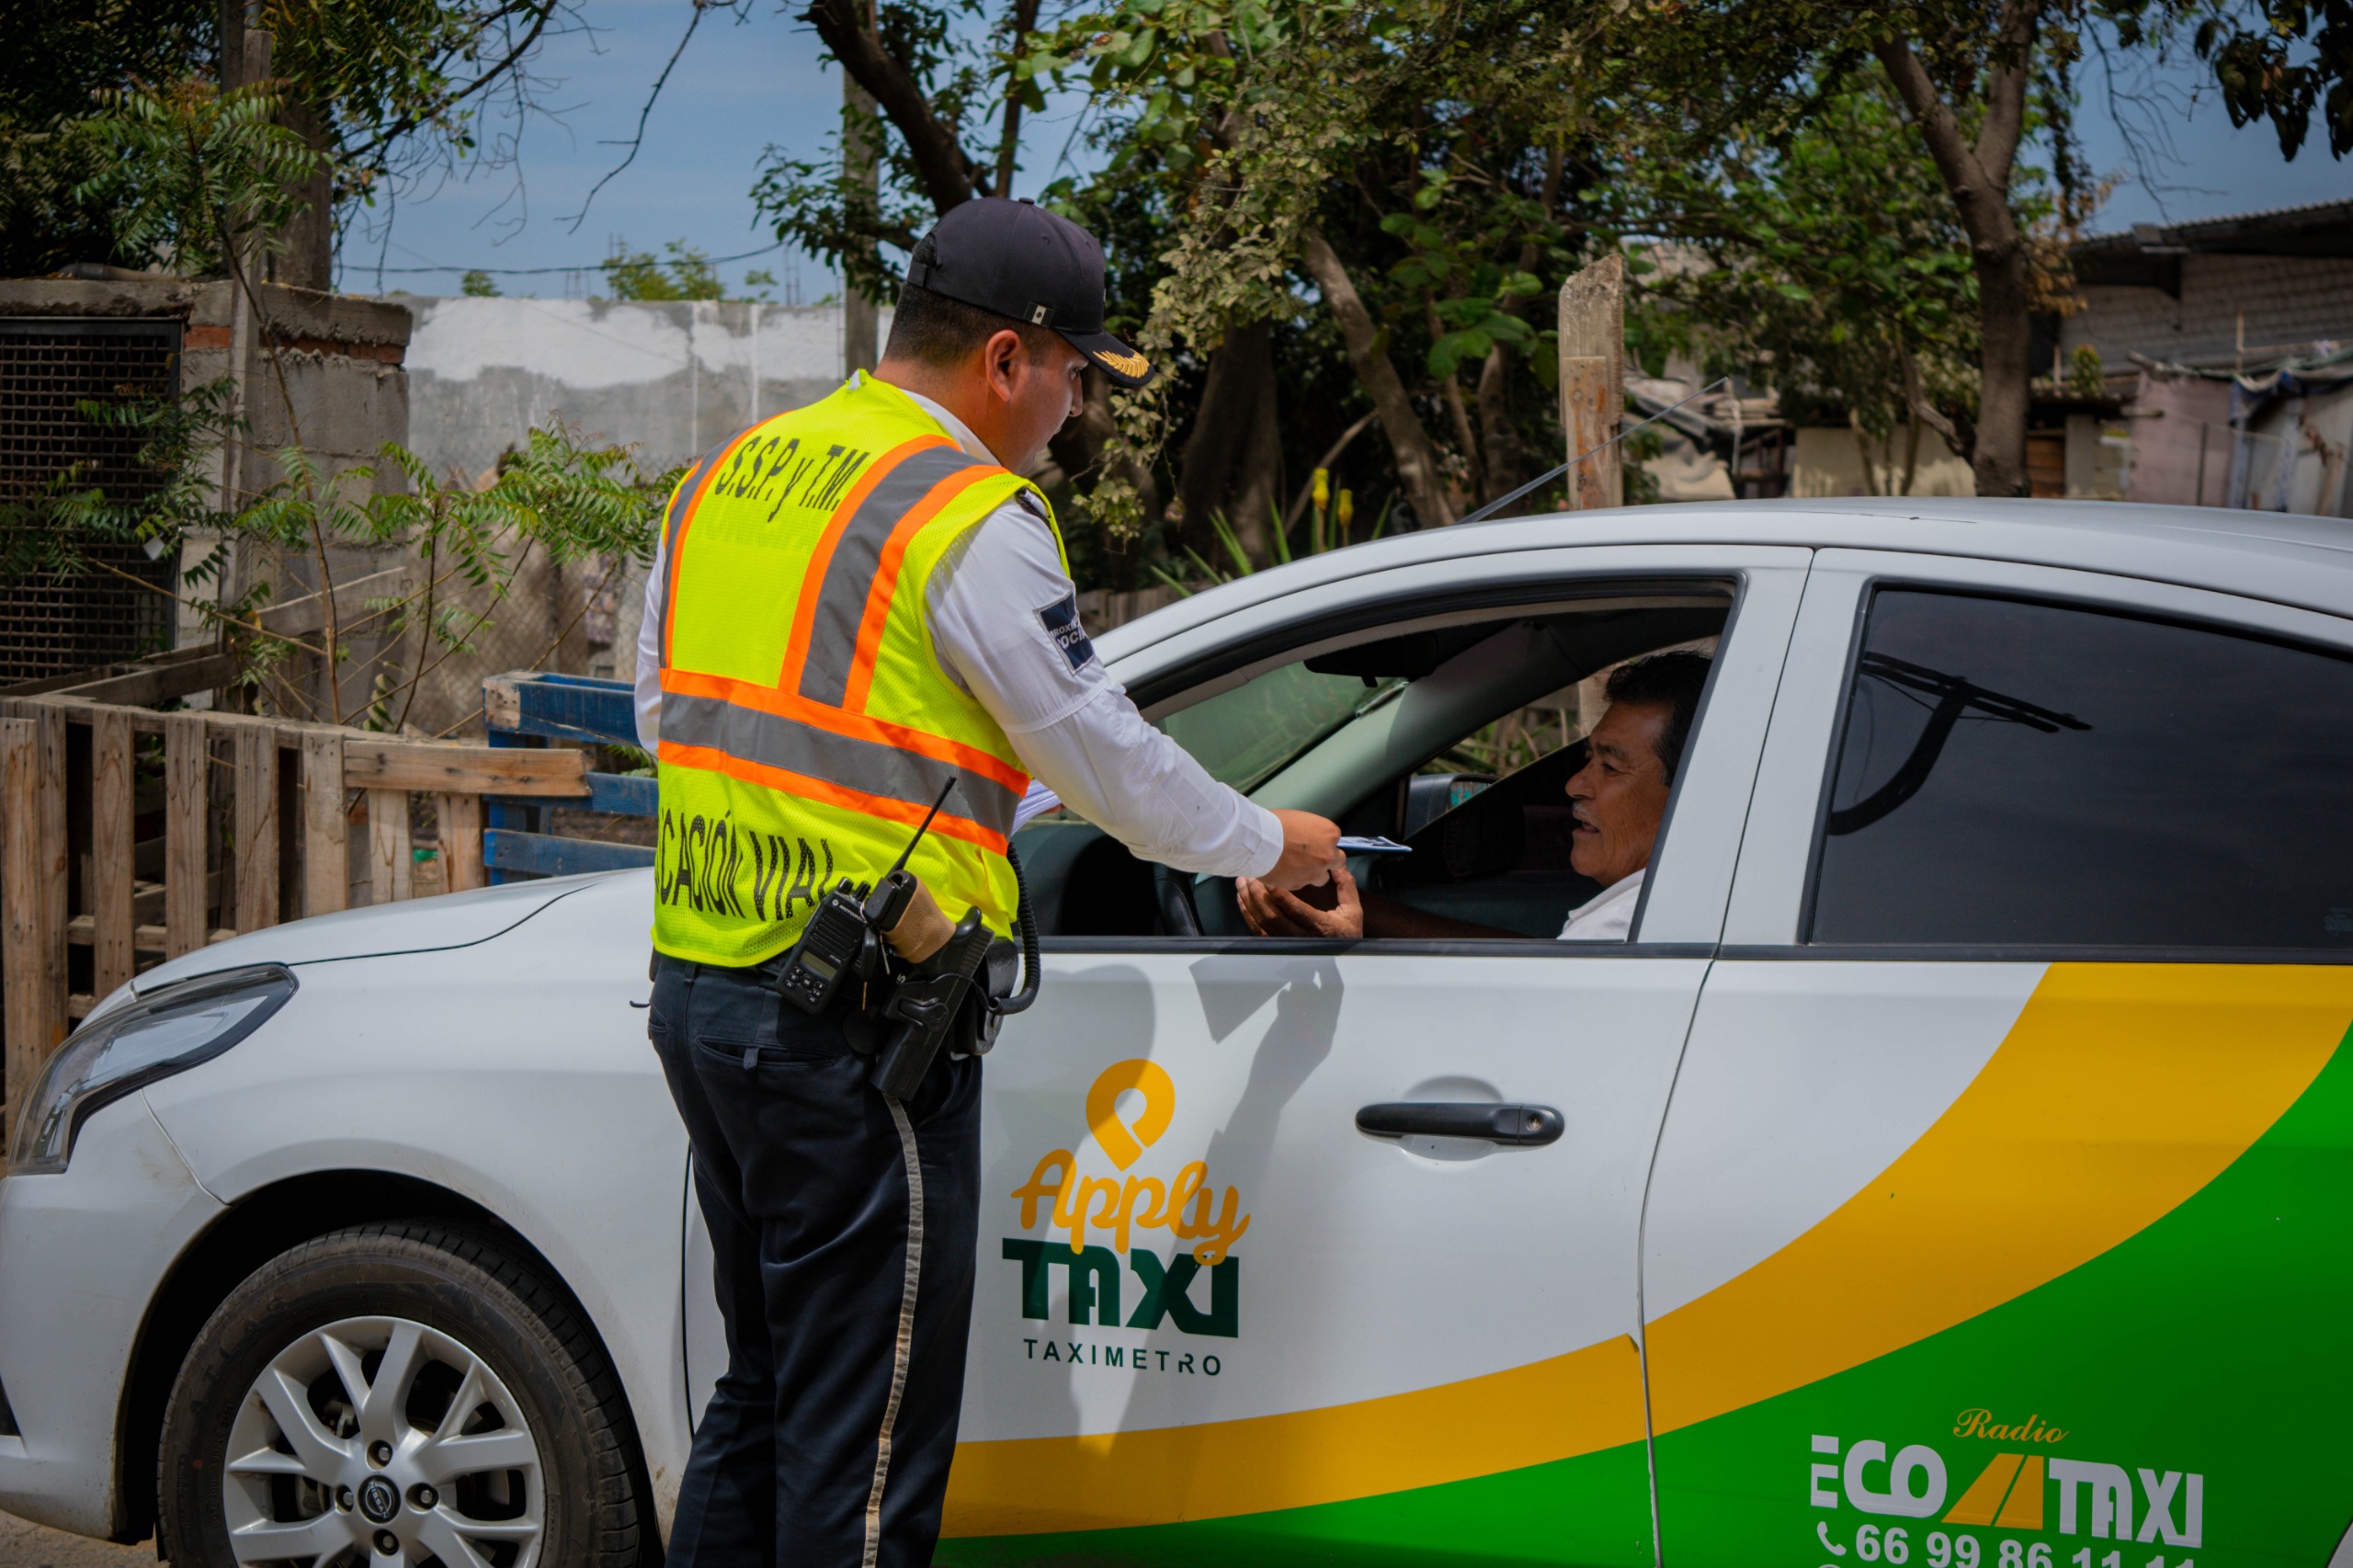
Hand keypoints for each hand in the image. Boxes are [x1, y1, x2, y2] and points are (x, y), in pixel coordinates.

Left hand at [1238, 866, 1363, 937]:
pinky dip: (1247, 915)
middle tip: (1250, 874)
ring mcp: (1287, 944)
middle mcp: (1301, 938)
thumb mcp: (1353, 909)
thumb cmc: (1346, 930)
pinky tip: (1242, 900)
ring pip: (1263, 923)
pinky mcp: (1277, 946)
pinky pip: (1258, 931)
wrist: (1341, 957)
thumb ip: (1346, 885)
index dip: (1280, 894)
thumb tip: (1337, 864)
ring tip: (1242, 882)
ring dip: (1249, 902)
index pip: (1296, 910)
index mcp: (1321, 927)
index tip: (1268, 877)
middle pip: (1273, 915)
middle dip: (1258, 893)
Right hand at [1263, 808, 1344, 890]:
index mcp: (1329, 833)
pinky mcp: (1299, 885)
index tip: (1315, 842)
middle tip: (1313, 857)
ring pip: (1322, 877)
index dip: (1324, 841)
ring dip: (1314, 873)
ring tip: (1297, 867)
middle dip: (1328, 859)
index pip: (1336, 839)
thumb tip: (1308, 836)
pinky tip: (1284, 872)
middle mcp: (1327, 855)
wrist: (1258, 842)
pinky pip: (1302, 883)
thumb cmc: (1274, 823)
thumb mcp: (1298, 819)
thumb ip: (1310, 831)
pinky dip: (1295, 879)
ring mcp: (1314, 872)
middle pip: (1338, 861)